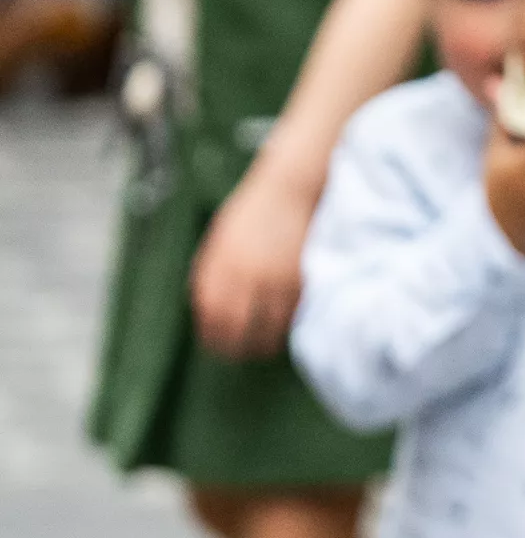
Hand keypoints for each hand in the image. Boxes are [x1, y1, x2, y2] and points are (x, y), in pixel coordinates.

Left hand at [191, 164, 316, 359]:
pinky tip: (290, 322)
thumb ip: (212, 273)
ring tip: (270, 344)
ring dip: (269, 340)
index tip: (221, 346)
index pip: (211, 319)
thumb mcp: (222, 240)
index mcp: (216, 268)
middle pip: (237, 330)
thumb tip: (208, 311)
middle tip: (246, 353)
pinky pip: (293, 314)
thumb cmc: (256, 212)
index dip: (215, 338)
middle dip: (240, 348)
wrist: (292, 185)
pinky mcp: (302, 279)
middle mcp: (242, 277)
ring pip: (269, 328)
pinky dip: (290, 323)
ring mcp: (274, 279)